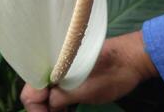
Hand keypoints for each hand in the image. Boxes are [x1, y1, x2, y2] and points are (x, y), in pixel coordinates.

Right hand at [20, 31, 157, 111]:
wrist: (132, 57)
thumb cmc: (113, 73)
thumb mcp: (87, 90)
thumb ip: (61, 97)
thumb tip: (49, 104)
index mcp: (54, 65)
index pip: (30, 91)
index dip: (37, 109)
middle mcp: (54, 65)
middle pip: (37, 92)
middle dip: (44, 109)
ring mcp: (63, 69)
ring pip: (48, 91)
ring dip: (52, 107)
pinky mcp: (71, 73)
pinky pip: (59, 89)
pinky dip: (61, 102)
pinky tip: (68, 110)